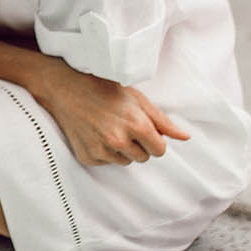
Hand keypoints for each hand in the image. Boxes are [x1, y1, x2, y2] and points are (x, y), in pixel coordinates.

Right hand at [33, 59, 188, 167]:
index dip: (154, 140)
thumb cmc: (104, 88)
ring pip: (125, 162)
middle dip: (138, 145)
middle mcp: (119, 140)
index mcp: (137, 125)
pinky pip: (106, 163)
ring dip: (121, 150)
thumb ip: (162, 121)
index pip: (160, 151)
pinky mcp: (87, 156)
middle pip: (143, 158)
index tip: (143, 129)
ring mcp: (101, 150)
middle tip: (123, 125)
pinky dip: (104, 152)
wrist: (65, 87)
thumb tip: (185, 137)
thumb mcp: (137, 99)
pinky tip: (95, 133)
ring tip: (108, 127)